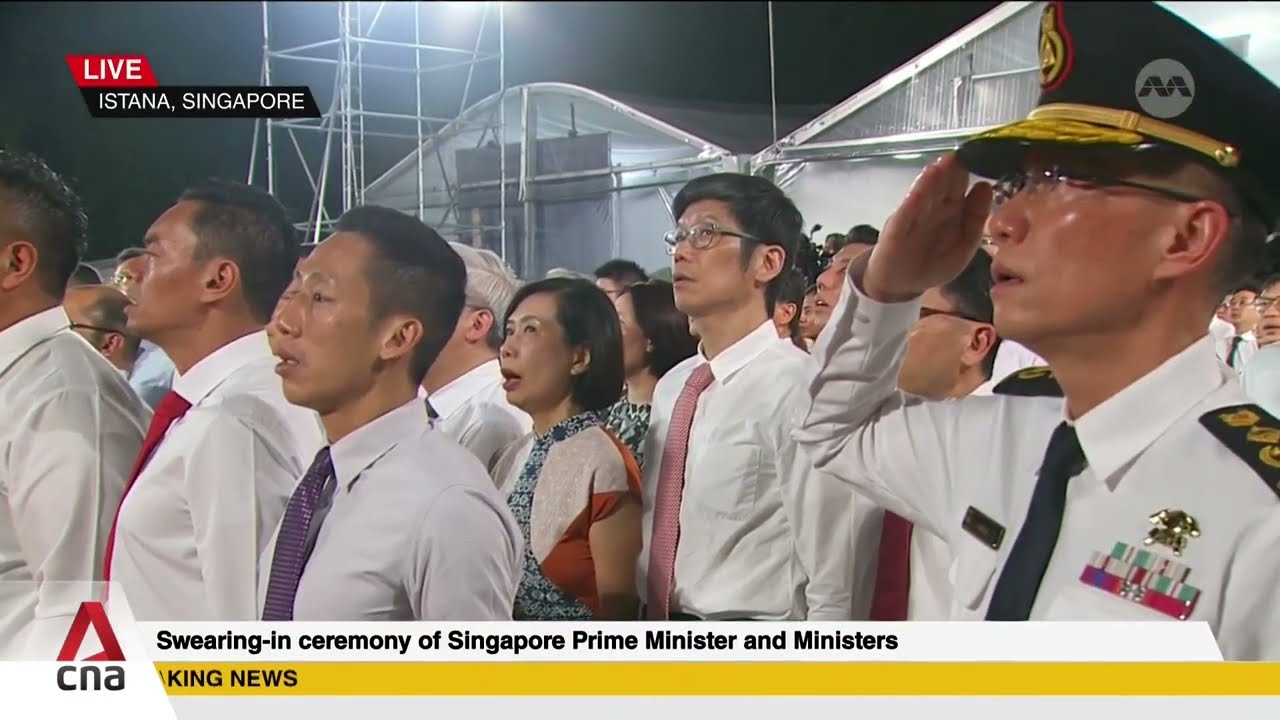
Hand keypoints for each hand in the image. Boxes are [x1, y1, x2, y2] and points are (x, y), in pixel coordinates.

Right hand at [862, 154, 992, 302]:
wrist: (900, 285)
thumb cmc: (933, 263)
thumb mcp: (964, 244)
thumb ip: (975, 218)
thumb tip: (985, 186)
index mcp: (952, 209)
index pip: (963, 185)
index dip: (973, 171)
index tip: (986, 156)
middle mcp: (933, 206)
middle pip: (946, 183)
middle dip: (956, 168)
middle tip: (969, 150)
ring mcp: (914, 214)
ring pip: (928, 191)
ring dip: (937, 175)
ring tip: (949, 159)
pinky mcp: (897, 226)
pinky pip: (908, 209)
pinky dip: (917, 194)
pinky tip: (927, 179)